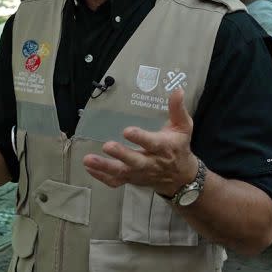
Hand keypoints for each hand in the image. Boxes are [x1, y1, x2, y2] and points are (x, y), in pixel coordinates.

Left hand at [82, 89, 197, 196]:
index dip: (140, 137)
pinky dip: (102, 177)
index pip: (152, 143)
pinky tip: (88, 167)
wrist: (180, 177)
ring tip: (88, 160)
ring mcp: (139, 173)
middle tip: (107, 146)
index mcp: (163, 147)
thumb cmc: (179, 147)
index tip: (127, 130)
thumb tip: (178, 90)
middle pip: (135, 161)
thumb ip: (177, 109)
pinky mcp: (131, 179)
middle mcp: (151, 162)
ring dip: (104, 166)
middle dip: (121, 154)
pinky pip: (116, 181)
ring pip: (122, 172)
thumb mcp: (183, 127)